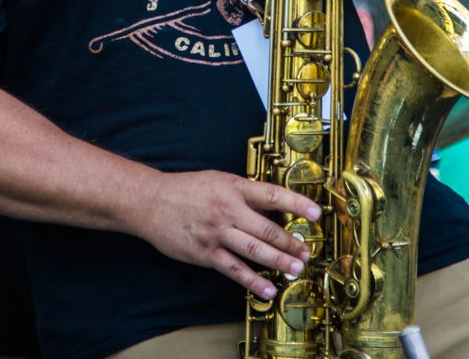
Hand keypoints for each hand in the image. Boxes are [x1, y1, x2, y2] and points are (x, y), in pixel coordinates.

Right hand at [138, 169, 320, 300]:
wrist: (151, 201)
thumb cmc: (186, 189)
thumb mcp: (218, 180)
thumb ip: (243, 192)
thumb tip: (272, 204)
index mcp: (234, 188)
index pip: (272, 194)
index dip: (297, 203)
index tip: (316, 212)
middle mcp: (228, 209)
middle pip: (268, 228)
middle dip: (292, 242)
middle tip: (307, 252)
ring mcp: (217, 233)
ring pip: (255, 250)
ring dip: (279, 261)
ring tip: (296, 269)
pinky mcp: (206, 253)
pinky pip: (234, 269)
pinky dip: (253, 281)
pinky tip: (268, 289)